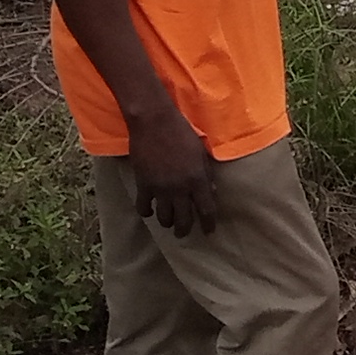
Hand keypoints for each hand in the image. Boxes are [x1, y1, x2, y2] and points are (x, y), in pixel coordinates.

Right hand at [128, 112, 222, 233]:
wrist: (155, 122)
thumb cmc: (181, 132)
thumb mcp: (201, 152)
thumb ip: (207, 173)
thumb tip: (212, 192)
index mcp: (198, 180)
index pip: (206, 210)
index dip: (208, 224)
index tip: (208, 232)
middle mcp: (180, 188)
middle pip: (184, 220)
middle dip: (185, 230)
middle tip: (183, 233)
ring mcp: (161, 189)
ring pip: (164, 218)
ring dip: (167, 222)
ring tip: (168, 222)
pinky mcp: (143, 185)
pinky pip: (144, 207)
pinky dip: (146, 212)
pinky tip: (149, 210)